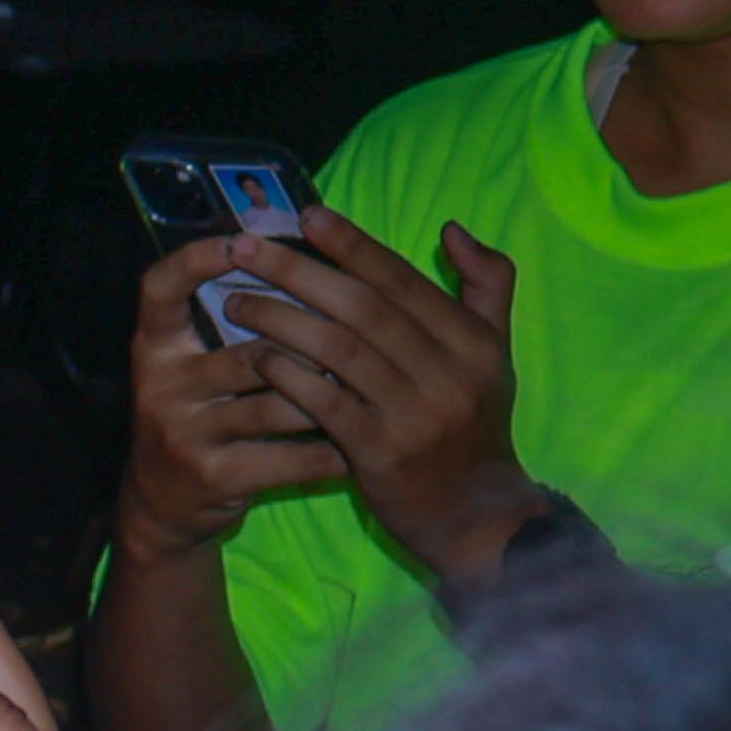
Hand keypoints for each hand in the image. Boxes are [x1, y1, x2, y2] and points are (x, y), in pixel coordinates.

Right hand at [115, 235, 343, 558]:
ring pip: (278, 404)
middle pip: (250, 350)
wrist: (162, 507)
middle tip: (367, 338)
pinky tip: (360, 443)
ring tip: (374, 390)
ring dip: (332, 399)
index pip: (160, 289)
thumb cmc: (199, 418)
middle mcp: (162, 384)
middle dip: (315, 347)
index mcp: (154, 346)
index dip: (195, 261)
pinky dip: (331, 449)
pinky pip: (289, 457)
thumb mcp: (193, 367)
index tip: (240, 241)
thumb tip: (298, 262)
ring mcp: (185, 432)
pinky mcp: (214, 476)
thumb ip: (231, 326)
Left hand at [230, 209, 543, 585]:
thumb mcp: (494, 355)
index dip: (352, 245)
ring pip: (338, 349)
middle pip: (363, 306)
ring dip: (280, 319)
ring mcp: (414, 415)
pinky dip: (289, 375)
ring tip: (235, 301)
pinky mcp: (381, 454)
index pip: (402, 280)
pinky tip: (256, 357)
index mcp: (472, 342)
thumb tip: (452, 229)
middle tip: (248, 246)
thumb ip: (485, 287)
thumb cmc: (475, 426)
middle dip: (300, 270)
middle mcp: (448, 373)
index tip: (305, 214)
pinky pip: (325, 402)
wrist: (479, 516)